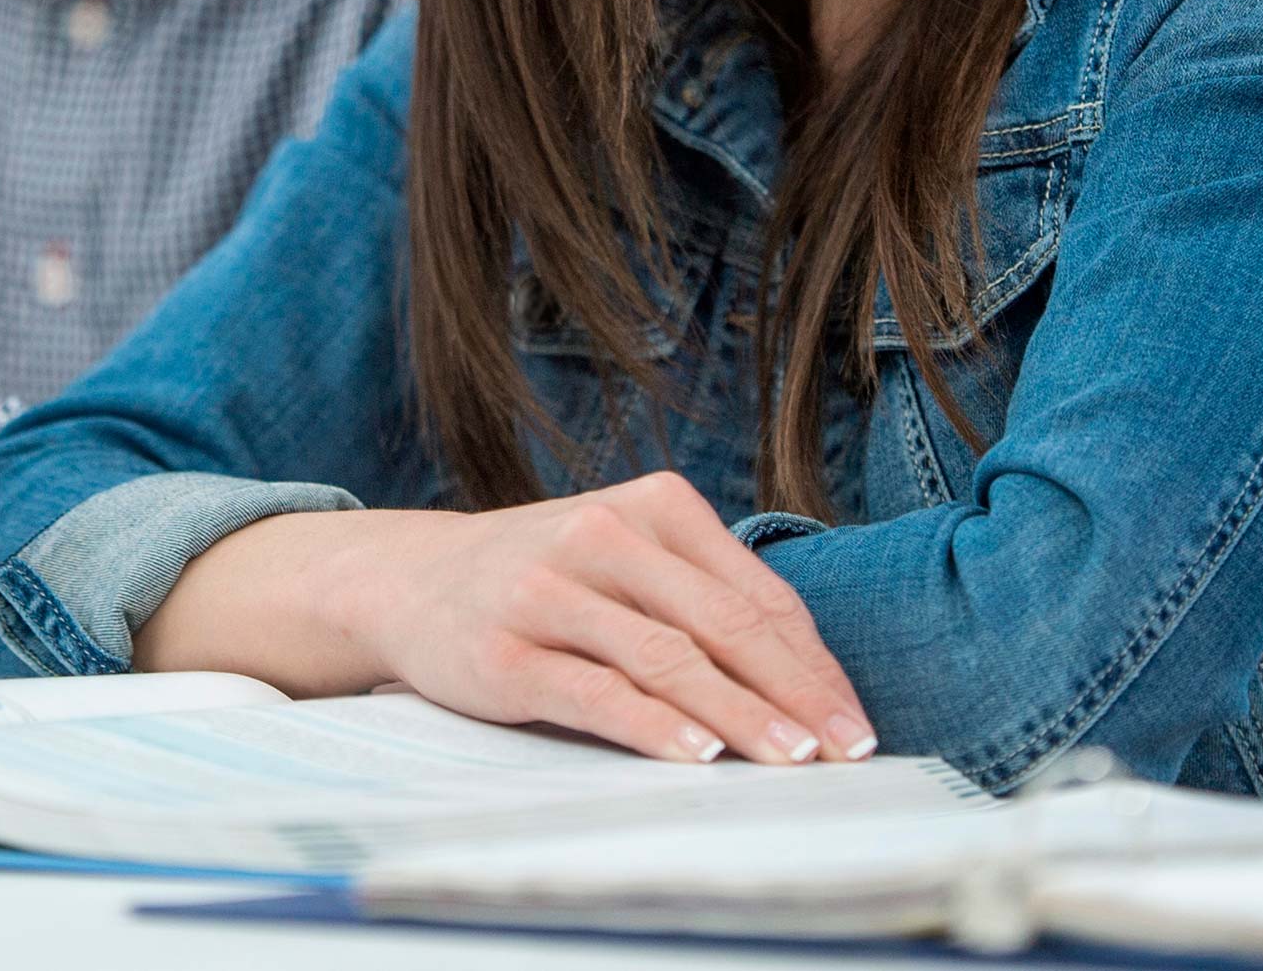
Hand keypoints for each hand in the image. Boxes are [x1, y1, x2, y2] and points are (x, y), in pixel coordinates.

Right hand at [164, 471, 874, 766]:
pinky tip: (696, 755)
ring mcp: (549, 591)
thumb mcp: (625, 556)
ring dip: (739, 714)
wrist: (409, 578)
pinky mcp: (505, 651)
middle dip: (794, 692)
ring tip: (791, 758)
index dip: (812, 663)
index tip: (853, 720)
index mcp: (653, 504)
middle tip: (845, 747)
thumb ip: (704, 596)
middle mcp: (602, 535)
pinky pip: (595, 691)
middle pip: (723, 623)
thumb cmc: (544, 577)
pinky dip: (652, 726)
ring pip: (666, 657)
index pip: (757, 594)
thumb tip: (809, 678)